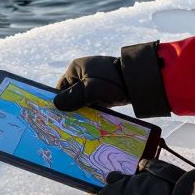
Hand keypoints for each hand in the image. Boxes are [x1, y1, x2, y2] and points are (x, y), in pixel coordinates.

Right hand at [52, 41, 170, 116]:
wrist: (139, 82)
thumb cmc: (113, 82)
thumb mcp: (90, 89)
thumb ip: (73, 97)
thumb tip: (55, 105)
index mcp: (76, 68)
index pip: (60, 88)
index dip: (59, 101)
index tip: (57, 117)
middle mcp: (83, 74)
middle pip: (71, 95)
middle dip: (71, 108)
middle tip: (67, 124)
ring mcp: (93, 82)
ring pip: (81, 100)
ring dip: (82, 110)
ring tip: (78, 126)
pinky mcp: (102, 91)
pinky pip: (91, 102)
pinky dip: (91, 111)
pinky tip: (90, 122)